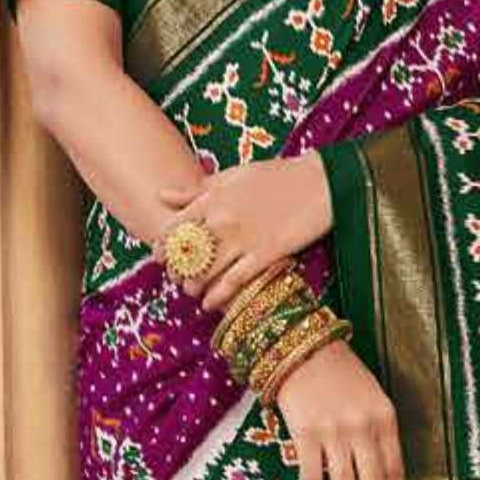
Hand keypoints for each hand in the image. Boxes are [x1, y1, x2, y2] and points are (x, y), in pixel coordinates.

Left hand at [152, 151, 333, 316]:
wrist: (319, 182)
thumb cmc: (277, 176)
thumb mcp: (233, 175)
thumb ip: (197, 189)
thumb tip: (163, 194)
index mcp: (212, 198)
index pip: (173, 228)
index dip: (161, 247)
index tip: (159, 257)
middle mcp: (222, 220)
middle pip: (185, 255)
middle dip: (176, 271)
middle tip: (177, 278)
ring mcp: (243, 239)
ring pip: (205, 273)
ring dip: (193, 287)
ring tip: (192, 292)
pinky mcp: (265, 255)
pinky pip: (233, 282)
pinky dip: (217, 297)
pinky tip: (210, 304)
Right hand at [269, 338, 406, 479]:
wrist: (302, 347)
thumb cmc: (340, 373)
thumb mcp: (372, 398)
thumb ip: (378, 433)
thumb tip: (380, 478)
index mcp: (385, 419)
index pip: (396, 471)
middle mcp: (363, 428)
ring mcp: (333, 432)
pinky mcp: (305, 434)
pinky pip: (311, 477)